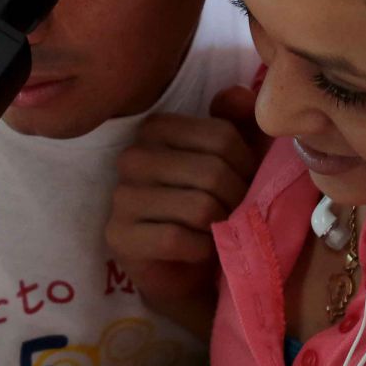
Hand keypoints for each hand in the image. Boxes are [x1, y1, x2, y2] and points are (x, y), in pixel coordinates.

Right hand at [105, 84, 261, 338]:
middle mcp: (132, 157)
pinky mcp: (118, 236)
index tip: (247, 184)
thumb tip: (241, 95)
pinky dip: (201, 249)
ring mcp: (120, 197)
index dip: (247, 166)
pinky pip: (178, 239)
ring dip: (221, 226)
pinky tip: (201, 250)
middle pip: (212, 171)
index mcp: (157, 128)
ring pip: (198, 206)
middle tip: (237, 215)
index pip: (222, 136)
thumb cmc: (211, 207)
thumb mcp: (233, 160)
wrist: (186, 270)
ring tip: (220, 231)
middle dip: (237, 199)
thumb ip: (238, 123)